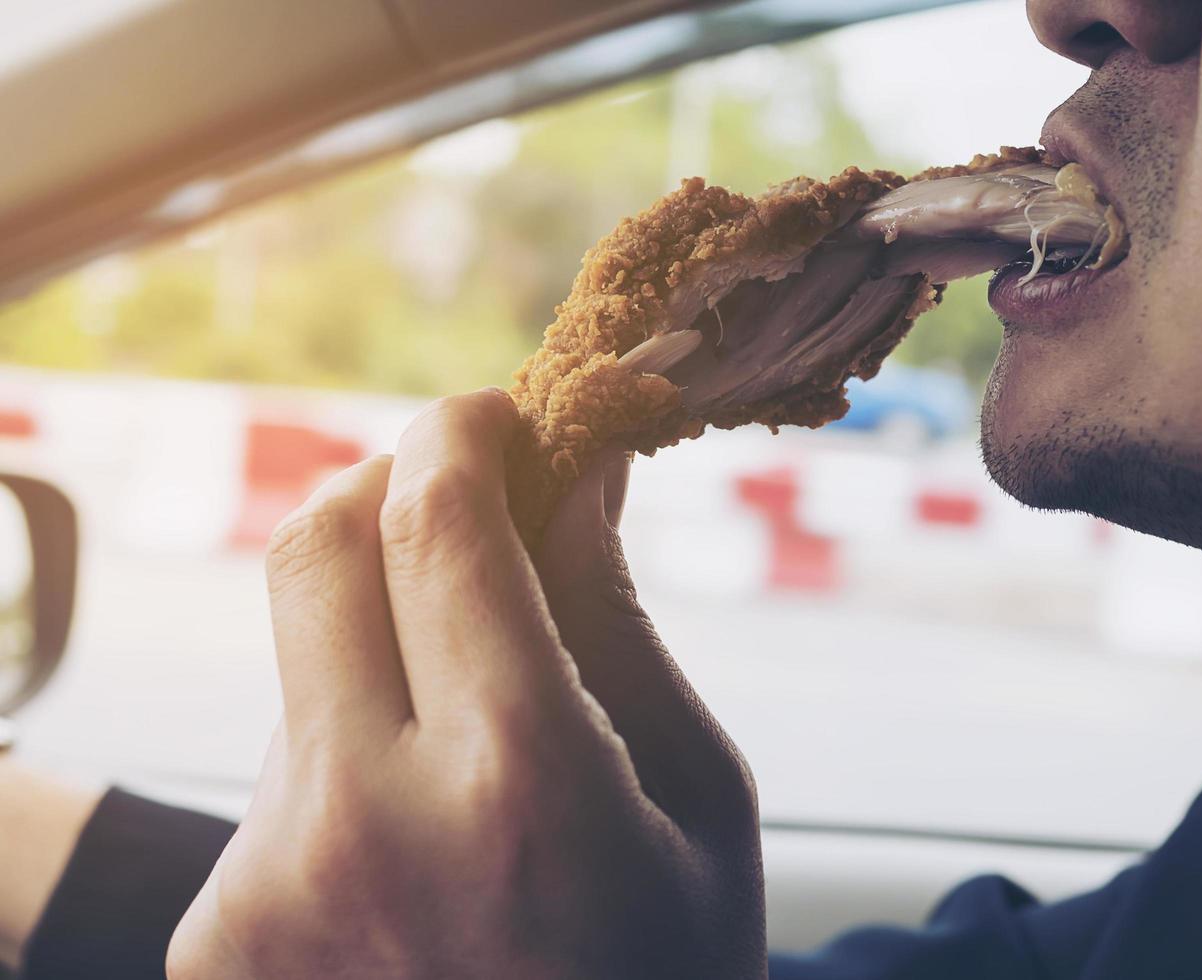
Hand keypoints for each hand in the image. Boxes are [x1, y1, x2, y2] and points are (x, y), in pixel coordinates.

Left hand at [167, 390, 764, 978]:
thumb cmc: (671, 973)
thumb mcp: (694, 799)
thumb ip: (616, 621)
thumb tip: (577, 468)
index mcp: (521, 784)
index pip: (439, 525)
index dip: (460, 435)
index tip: (494, 414)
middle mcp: (365, 826)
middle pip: (318, 548)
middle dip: (389, 486)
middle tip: (461, 495)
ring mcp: (268, 890)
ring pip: (300, 657)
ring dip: (380, 629)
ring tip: (469, 720)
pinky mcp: (219, 936)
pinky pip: (280, 768)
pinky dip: (351, 741)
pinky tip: (419, 825)